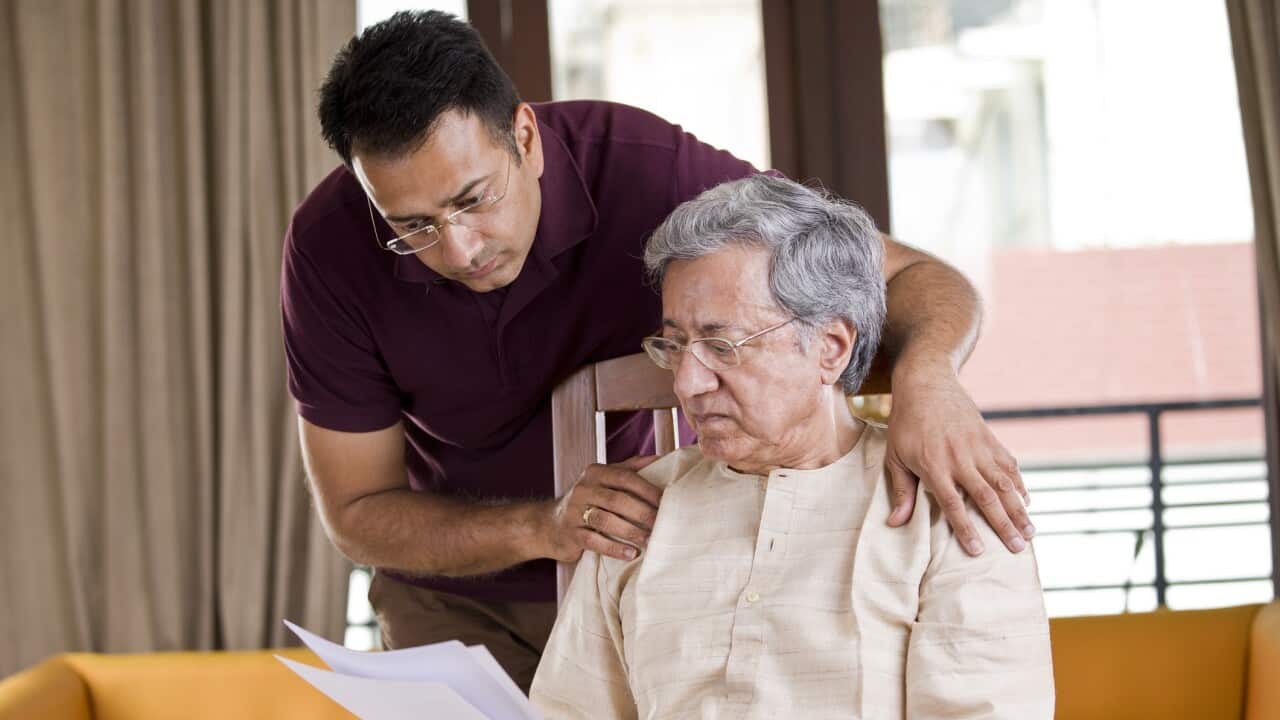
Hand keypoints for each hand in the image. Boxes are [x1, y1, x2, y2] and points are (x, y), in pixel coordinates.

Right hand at [543, 455, 661, 562]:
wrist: (548, 524)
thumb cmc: (587, 500)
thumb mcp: (604, 479)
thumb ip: (630, 468)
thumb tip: (660, 457)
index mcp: (595, 473)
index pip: (625, 477)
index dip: (647, 490)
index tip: (665, 502)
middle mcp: (583, 489)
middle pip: (617, 500)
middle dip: (642, 512)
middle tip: (661, 523)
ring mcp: (574, 512)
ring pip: (605, 520)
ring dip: (630, 531)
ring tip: (649, 540)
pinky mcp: (570, 534)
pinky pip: (594, 541)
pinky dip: (614, 548)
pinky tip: (631, 554)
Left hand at [884, 368, 1032, 555]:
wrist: (927, 384)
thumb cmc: (906, 424)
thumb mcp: (896, 456)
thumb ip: (901, 491)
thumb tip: (895, 523)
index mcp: (933, 465)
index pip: (953, 504)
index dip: (966, 528)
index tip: (978, 550)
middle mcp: (959, 458)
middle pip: (985, 497)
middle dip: (1003, 524)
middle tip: (1018, 548)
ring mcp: (978, 447)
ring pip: (1003, 482)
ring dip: (1018, 508)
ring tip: (1030, 532)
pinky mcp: (989, 438)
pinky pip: (1008, 464)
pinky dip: (1019, 483)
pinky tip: (1026, 501)